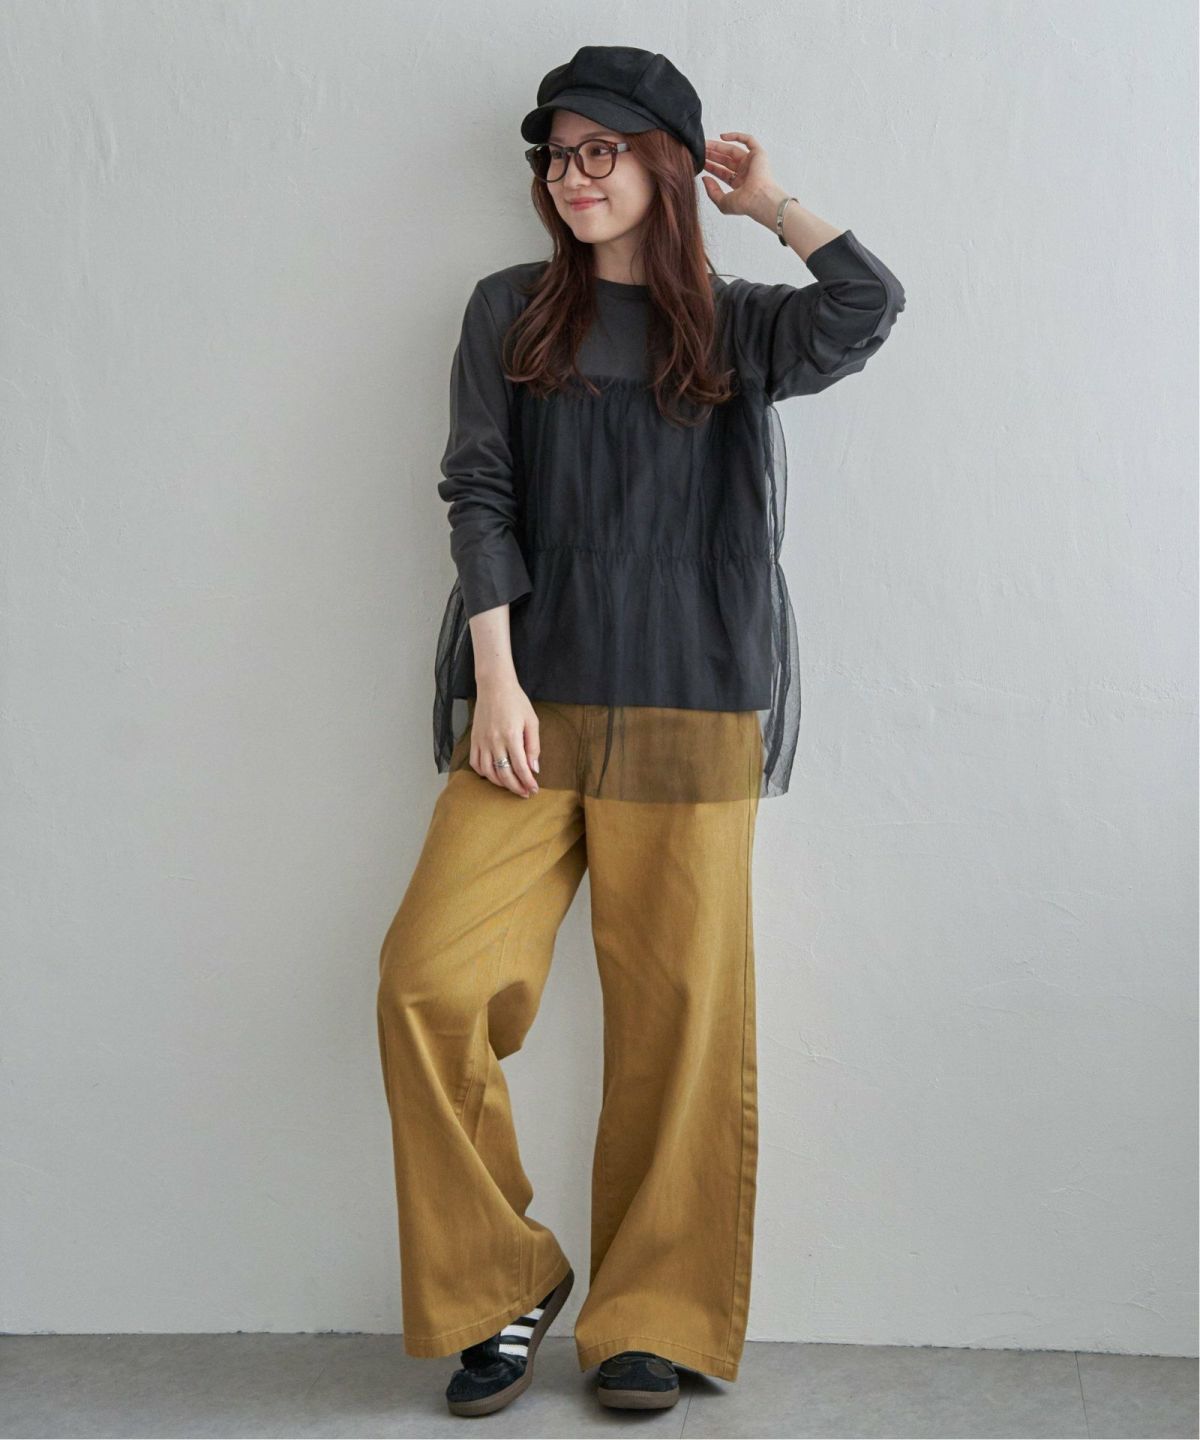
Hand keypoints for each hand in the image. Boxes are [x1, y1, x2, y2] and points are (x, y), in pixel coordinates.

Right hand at [469, 677, 539, 797]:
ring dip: (501, 783)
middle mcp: (495, 741)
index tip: (534, 790)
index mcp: (511, 736)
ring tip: (511, 786)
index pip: (520, 767)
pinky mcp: (474, 739)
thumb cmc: (516, 701)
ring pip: (489, 772)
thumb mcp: (532, 721)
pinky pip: (475, 763)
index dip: (528, 782)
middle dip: (516, 787)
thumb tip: (534, 768)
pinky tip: (493, 775)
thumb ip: (533, 746)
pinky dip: (484, 773)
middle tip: (525, 793)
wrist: (494, 686)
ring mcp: (482, 741)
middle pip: (504, 774)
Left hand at [701, 132, 778, 217]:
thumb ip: (712, 191)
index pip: (723, 172)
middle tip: (701, 151)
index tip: (701, 162)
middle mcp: (746, 172)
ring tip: (706, 144)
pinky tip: (722, 137)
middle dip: (713, 155)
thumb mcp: (723, 202)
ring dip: (719, 146)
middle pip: (726, 160)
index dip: (712, 167)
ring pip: (733, 149)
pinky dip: (736, 136)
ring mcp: (752, 162)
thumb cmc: (745, 204)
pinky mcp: (758, 154)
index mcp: (739, 184)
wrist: (759, 199)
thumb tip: (704, 179)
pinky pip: (748, 140)